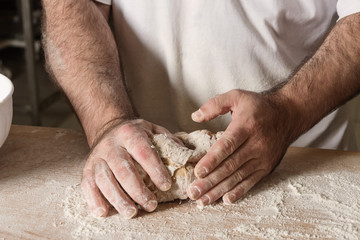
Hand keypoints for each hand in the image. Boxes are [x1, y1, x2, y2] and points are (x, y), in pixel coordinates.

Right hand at [81, 119, 173, 218]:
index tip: (166, 185)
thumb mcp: (153, 130)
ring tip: (132, 212)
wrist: (109, 127)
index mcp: (131, 133)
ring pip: (105, 179)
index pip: (144, 152)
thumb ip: (169, 141)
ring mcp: (98, 156)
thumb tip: (189, 157)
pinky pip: (87, 184)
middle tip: (151, 205)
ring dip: (118, 198)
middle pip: (123, 168)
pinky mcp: (88, 167)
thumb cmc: (136, 133)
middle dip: (138, 189)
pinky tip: (103, 212)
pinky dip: (94, 199)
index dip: (154, 170)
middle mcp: (112, 144)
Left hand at [187, 89, 293, 206]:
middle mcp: (256, 144)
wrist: (289, 114)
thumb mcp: (237, 96)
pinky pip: (251, 182)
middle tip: (193, 193)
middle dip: (210, 181)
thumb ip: (215, 104)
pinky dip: (238, 192)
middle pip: (230, 166)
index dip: (212, 160)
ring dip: (219, 190)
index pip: (227, 145)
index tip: (198, 172)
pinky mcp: (266, 167)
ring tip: (202, 201)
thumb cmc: (259, 106)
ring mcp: (262, 158)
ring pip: (238, 177)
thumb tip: (195, 116)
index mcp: (246, 126)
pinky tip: (225, 200)